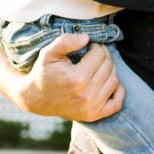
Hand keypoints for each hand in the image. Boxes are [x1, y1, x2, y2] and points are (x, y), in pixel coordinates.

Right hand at [0, 4, 122, 120]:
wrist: (35, 98)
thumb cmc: (43, 73)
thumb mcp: (48, 53)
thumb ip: (65, 41)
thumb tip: (87, 38)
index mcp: (77, 78)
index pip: (100, 54)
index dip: (96, 46)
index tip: (89, 46)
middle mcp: (86, 94)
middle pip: (108, 66)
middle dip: (103, 56)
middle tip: (95, 54)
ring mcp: (91, 107)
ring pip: (114, 80)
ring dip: (109, 70)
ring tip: (98, 66)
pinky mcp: (93, 115)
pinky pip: (116, 104)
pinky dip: (117, 92)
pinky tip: (108, 82)